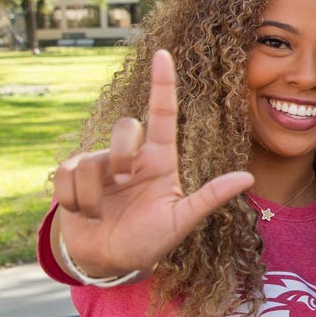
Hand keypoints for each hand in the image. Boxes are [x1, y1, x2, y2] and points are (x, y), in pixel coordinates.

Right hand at [52, 50, 254, 277]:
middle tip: (126, 184)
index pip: (162, 114)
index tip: (164, 55)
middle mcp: (130, 156)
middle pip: (125, 128)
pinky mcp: (72, 176)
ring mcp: (99, 164)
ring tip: (102, 214)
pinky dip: (76, 201)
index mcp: (159, 160)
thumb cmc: (149, 240)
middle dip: (122, 154)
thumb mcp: (181, 221)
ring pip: (92, 160)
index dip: (163, 84)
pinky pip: (68, 175)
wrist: (109, 261)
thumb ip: (209, 198)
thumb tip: (247, 177)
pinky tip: (85, 214)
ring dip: (96, 194)